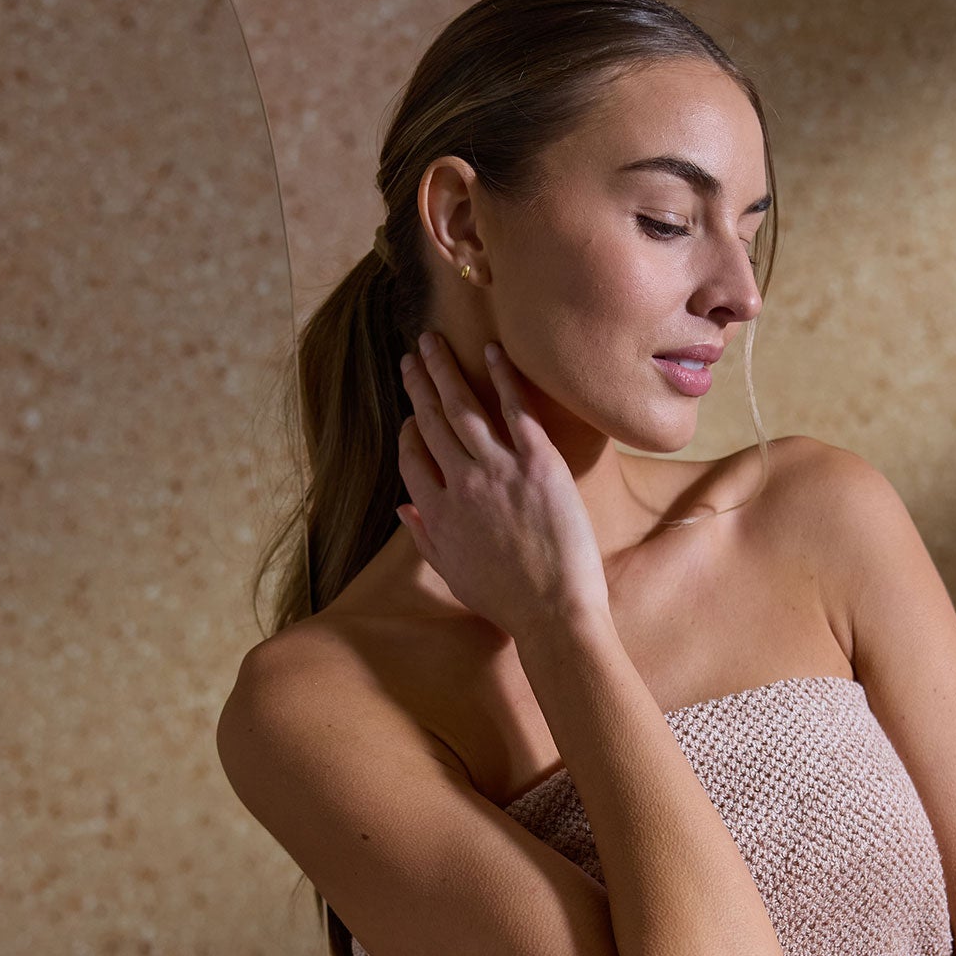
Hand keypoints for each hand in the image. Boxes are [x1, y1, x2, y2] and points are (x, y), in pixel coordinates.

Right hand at [396, 334, 609, 637]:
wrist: (554, 613)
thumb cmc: (507, 601)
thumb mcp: (453, 575)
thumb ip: (423, 538)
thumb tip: (401, 509)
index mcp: (438, 513)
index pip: (412, 459)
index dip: (409, 432)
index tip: (411, 415)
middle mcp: (461, 485)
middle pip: (432, 422)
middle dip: (419, 384)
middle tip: (413, 354)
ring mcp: (499, 471)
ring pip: (463, 408)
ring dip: (445, 370)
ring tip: (433, 342)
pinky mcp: (538, 464)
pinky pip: (516, 410)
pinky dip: (502, 377)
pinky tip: (491, 350)